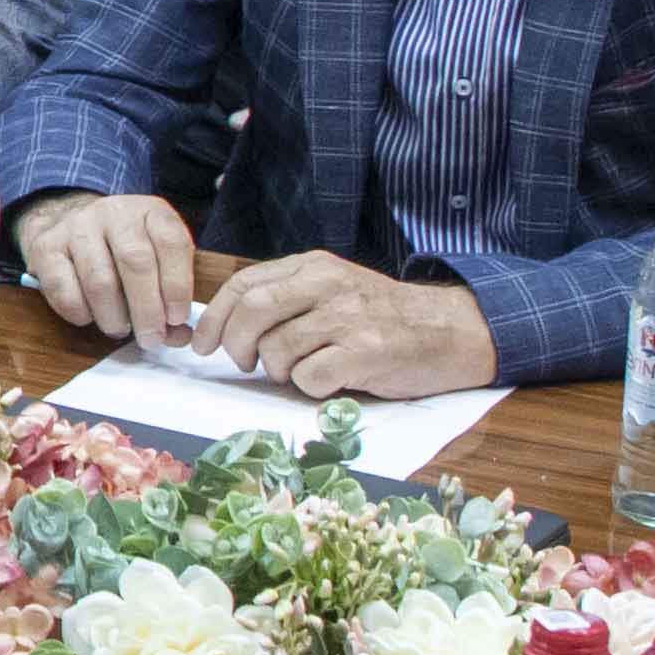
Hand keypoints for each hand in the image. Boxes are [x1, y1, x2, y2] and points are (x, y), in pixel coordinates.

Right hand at [16, 190, 197, 343]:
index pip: (171, 243)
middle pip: (135, 262)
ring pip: (100, 280)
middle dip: (147, 309)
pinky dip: (81, 313)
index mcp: (150, 211)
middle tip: (151, 338)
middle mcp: (114, 212)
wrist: (69, 223)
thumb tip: (180, 337)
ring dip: (113, 316)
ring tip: (119, 330)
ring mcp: (76, 227)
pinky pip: (64, 289)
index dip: (178, 285)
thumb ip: (172, 298)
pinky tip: (90, 317)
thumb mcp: (158, 260)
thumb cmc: (122, 251)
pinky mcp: (45, 247)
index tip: (177, 318)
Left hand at [196, 253, 496, 400]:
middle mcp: (328, 284)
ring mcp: (348, 317)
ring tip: (301, 370)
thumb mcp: (332, 288)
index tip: (203, 344)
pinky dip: (309, 387)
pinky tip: (329, 380)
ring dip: (277, 370)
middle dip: (236, 345)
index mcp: (313, 267)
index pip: (243, 285)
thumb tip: (221, 324)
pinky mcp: (366, 351)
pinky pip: (309, 377)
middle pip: (252, 312)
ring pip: (277, 349)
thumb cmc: (381, 316)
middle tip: (246, 362)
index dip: (214, 318)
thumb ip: (285, 296)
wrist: (450, 330)